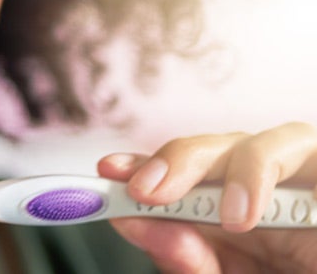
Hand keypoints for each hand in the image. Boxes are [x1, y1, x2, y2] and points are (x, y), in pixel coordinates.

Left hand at [97, 122, 316, 273]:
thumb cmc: (292, 272)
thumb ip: (192, 260)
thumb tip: (138, 225)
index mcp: (229, 214)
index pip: (178, 178)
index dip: (140, 167)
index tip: (105, 173)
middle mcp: (265, 191)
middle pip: (214, 148)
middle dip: (174, 161)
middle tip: (143, 190)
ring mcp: (305, 182)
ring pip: (267, 140)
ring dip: (235, 169)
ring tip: (230, 218)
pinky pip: (306, 149)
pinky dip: (268, 175)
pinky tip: (255, 211)